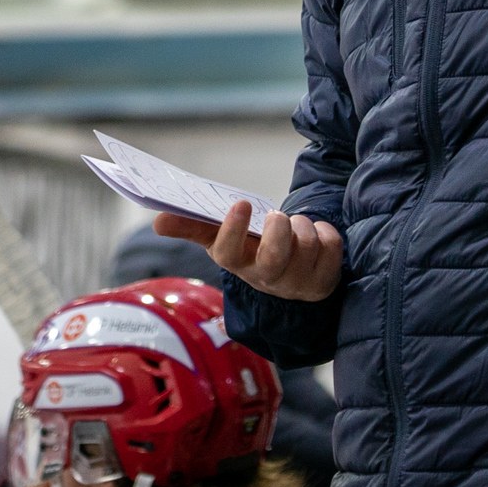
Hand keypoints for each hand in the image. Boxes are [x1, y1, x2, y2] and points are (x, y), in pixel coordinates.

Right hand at [153, 201, 342, 301]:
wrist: (288, 275)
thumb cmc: (251, 248)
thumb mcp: (223, 237)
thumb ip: (192, 226)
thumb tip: (156, 221)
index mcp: (237, 263)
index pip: (228, 254)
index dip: (233, 230)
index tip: (241, 203)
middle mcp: (266, 278)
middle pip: (273, 258)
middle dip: (279, 230)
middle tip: (277, 216)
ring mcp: (296, 283)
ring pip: (306, 244)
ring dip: (303, 223)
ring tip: (294, 225)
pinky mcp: (324, 281)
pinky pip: (330, 245)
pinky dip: (325, 231)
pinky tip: (315, 236)